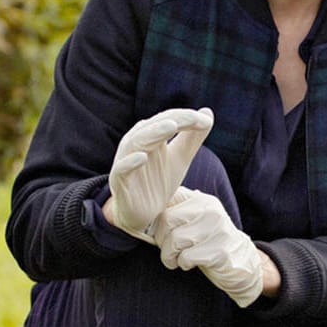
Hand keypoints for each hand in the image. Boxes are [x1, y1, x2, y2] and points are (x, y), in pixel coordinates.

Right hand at [104, 107, 213, 242]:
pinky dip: (130, 162)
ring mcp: (126, 162)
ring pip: (135, 143)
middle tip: (192, 118)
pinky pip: (121, 169)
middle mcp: (136, 145)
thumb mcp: (180, 159)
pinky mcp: (119, 182)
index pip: (168, 119)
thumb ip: (192, 138)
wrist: (143, 215)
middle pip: (152, 127)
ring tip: (171, 127)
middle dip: (173, 120)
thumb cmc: (159, 181)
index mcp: (151, 137)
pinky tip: (142, 157)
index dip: (186, 117)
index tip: (206, 121)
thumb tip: (207, 112)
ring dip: (153, 134)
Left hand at [151, 187, 265, 306]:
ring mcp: (218, 230)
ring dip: (169, 255)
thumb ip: (174, 213)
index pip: (166, 199)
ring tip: (176, 259)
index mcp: (200, 200)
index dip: (154, 218)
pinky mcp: (221, 251)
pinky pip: (187, 257)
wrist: (241, 263)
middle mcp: (210, 210)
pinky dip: (183, 264)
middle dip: (160, 240)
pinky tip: (190, 263)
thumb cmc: (208, 242)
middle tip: (167, 249)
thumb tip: (140, 214)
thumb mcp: (194, 221)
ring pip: (175, 240)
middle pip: (166, 220)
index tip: (155, 231)